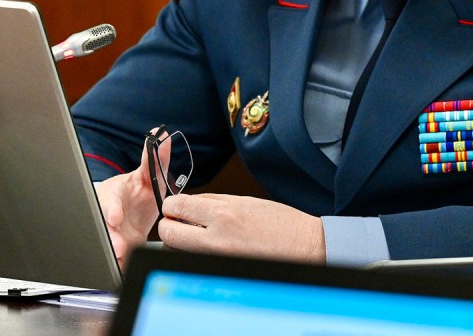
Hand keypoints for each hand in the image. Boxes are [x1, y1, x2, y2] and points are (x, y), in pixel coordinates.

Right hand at [93, 128, 170, 266]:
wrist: (129, 212)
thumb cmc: (136, 191)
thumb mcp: (146, 175)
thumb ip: (154, 159)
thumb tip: (161, 135)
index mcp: (114, 195)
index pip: (109, 200)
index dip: (111, 209)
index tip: (116, 217)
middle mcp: (108, 215)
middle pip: (104, 227)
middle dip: (110, 237)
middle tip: (118, 247)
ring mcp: (110, 232)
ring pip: (107, 243)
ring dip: (113, 252)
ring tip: (120, 259)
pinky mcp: (116, 247)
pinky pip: (114, 257)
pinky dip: (118, 264)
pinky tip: (122, 268)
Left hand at [158, 193, 325, 263]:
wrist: (305, 247)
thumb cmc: (280, 223)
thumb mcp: (245, 202)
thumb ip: (212, 203)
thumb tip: (187, 204)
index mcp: (224, 215)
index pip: (177, 207)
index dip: (171, 205)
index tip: (175, 206)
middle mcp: (216, 239)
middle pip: (168, 233)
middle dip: (168, 225)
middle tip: (179, 221)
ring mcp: (217, 259)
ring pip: (177, 251)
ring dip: (179, 242)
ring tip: (197, 236)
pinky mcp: (220, 271)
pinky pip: (195, 261)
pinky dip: (195, 254)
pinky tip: (210, 248)